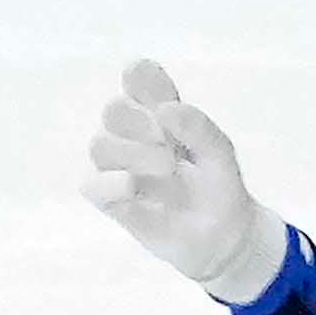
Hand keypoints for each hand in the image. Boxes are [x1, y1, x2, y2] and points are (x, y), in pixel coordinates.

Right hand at [83, 62, 284, 303]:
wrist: (224, 237)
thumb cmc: (220, 187)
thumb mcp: (220, 154)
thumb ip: (198, 127)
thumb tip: (165, 109)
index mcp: (162, 116)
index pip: (138, 81)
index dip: (140, 77)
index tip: (158, 93)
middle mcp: (136, 138)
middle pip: (114, 111)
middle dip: (140, 123)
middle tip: (172, 148)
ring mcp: (122, 169)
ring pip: (101, 145)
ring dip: (133, 153)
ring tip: (167, 170)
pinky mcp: (114, 202)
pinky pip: (92, 185)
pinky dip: (108, 182)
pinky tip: (131, 185)